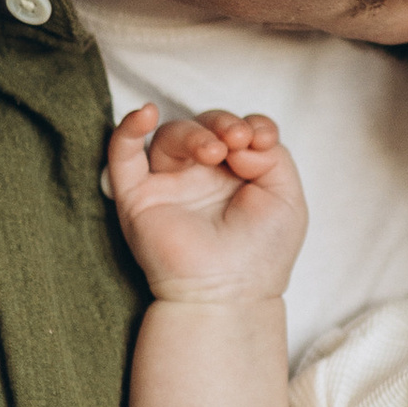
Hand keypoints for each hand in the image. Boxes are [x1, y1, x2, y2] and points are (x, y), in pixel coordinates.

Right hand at [106, 103, 307, 306]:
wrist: (231, 293)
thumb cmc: (262, 253)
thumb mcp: (286, 196)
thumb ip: (273, 155)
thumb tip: (241, 141)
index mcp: (236, 175)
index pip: (236, 130)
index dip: (250, 125)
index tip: (262, 140)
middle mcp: (201, 176)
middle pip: (204, 128)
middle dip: (222, 124)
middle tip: (236, 141)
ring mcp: (168, 185)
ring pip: (170, 136)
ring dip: (194, 134)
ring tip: (214, 151)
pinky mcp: (138, 197)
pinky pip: (122, 155)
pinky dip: (127, 130)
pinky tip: (144, 113)